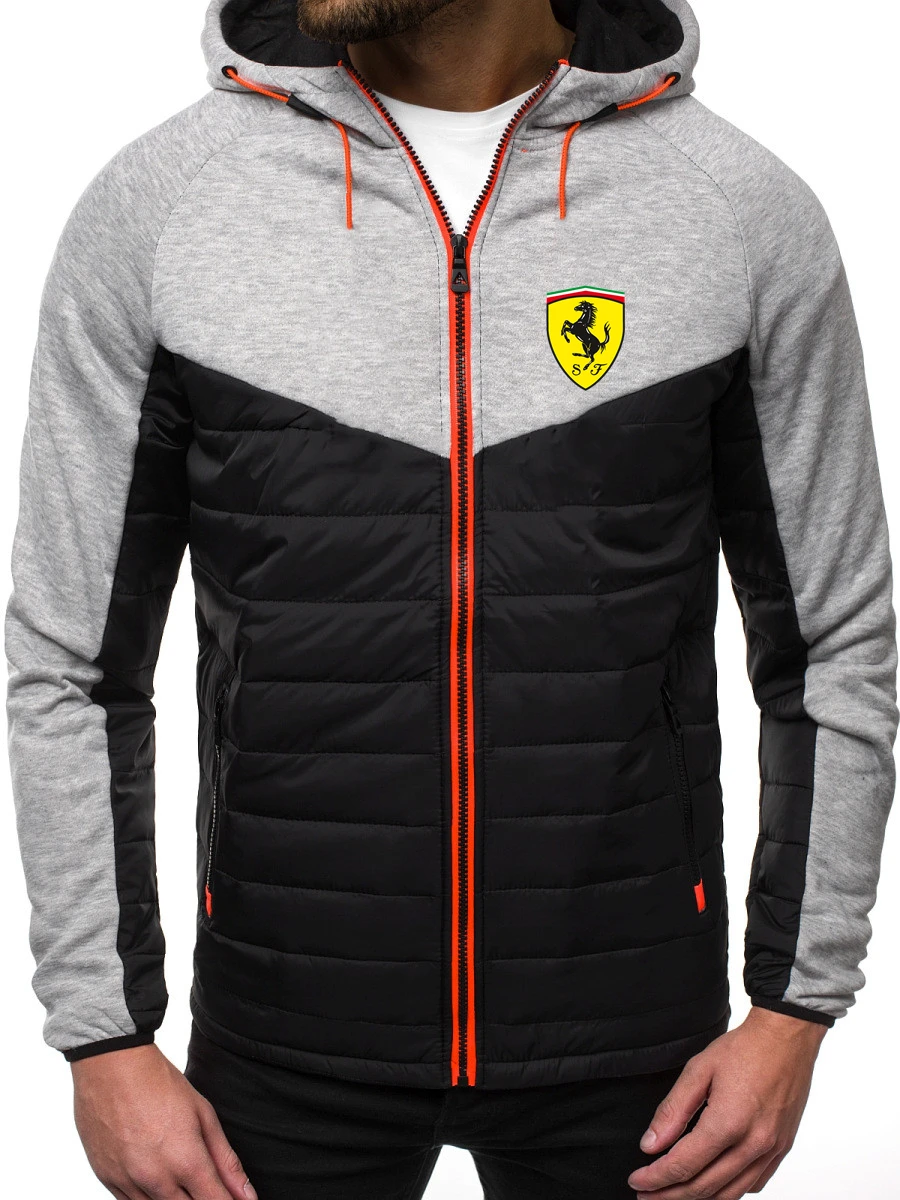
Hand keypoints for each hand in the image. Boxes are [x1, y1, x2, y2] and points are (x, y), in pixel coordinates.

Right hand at [72, 1043, 256, 1199]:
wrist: (111, 1067)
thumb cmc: (159, 1084)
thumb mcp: (203, 1115)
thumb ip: (226, 1161)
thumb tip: (247, 1195)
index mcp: (187, 1161)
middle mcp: (157, 1180)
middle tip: (205, 1182)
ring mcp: (128, 1183)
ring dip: (175, 1199)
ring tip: (177, 1171)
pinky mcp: (107, 1180)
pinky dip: (148, 1197)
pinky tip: (155, 1177)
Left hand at [628, 1007, 827, 1198]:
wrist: (786, 1039)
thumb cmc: (744, 1049)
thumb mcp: (698, 1070)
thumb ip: (672, 1111)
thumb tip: (650, 1145)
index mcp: (728, 1123)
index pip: (684, 1165)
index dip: (656, 1178)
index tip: (637, 1182)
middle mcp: (753, 1144)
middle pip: (705, 1188)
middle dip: (670, 1196)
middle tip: (646, 1196)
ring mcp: (771, 1151)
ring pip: (730, 1194)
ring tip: (672, 1196)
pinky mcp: (781, 1150)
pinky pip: (753, 1184)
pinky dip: (728, 1192)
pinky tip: (710, 1186)